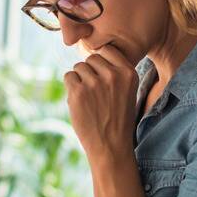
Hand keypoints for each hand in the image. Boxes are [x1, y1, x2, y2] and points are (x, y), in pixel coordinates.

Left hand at [64, 44, 138, 162]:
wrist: (110, 146)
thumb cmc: (117, 118)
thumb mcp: (127, 91)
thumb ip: (115, 72)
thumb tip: (93, 52)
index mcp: (128, 73)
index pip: (107, 50)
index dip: (101, 62)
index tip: (102, 77)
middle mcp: (113, 75)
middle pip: (91, 58)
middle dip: (90, 72)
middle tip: (95, 93)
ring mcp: (94, 83)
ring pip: (78, 67)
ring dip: (79, 80)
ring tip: (89, 100)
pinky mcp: (78, 92)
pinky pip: (68, 77)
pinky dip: (71, 88)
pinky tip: (80, 102)